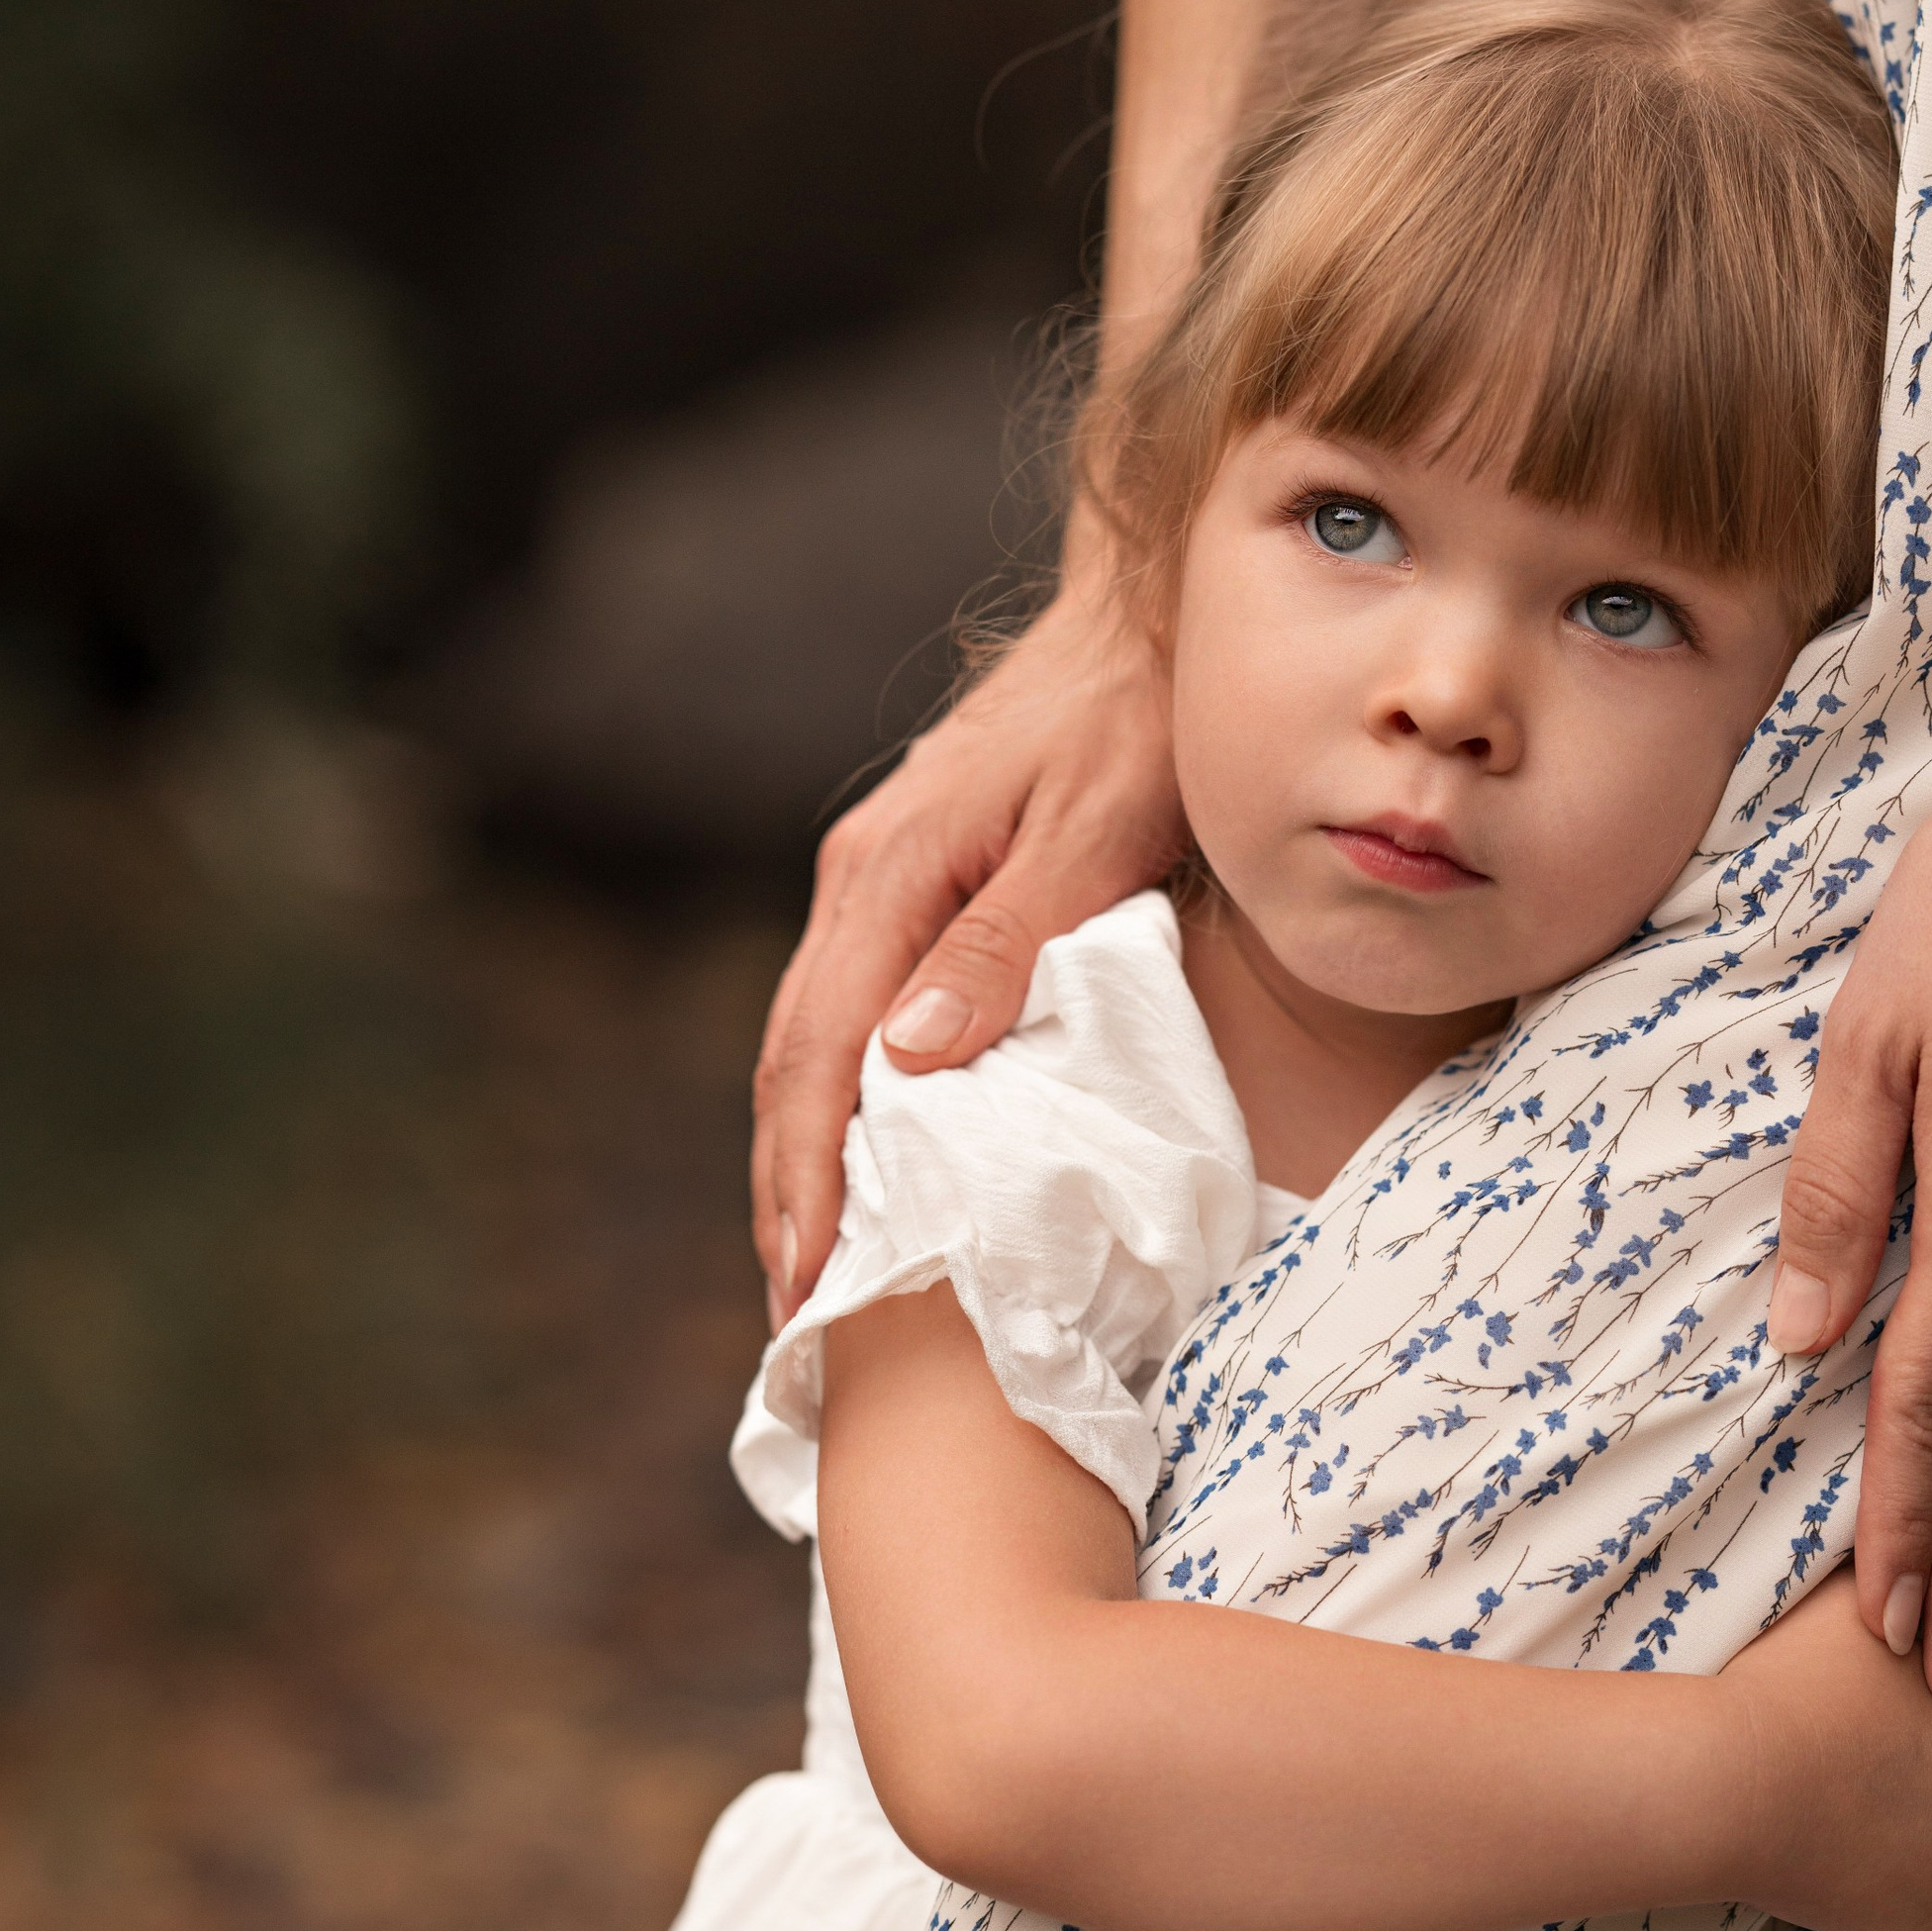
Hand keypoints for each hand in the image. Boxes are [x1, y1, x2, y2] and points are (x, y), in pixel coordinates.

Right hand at [751, 577, 1183, 1316]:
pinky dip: (846, 1098)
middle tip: (798, 1318)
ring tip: (817, 1268)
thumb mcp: (1096, 827)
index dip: (809, 1181)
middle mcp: (863, 880)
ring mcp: (881, 878)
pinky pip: (857, 1009)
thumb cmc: (1138, 716)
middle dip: (788, 1194)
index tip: (810, 1287)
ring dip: (808, 1154)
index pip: (819, 1057)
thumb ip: (1009, 942)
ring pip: (816, 1040)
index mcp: (890, 876)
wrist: (1143, 612)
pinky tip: (871, 1154)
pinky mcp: (916, 880)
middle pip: (794, 1061)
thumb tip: (909, 1063)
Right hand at [1718, 1571, 1931, 1930]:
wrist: (1735, 1772)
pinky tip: (1892, 1904)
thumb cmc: (1780, 1673)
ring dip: (1921, 1824)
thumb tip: (1906, 1559)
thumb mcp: (1844, 1592)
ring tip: (1839, 1806)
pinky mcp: (1915, 1914)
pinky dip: (1929, 1924)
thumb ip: (1894, 1580)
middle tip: (1861, 1741)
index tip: (1920, 1682)